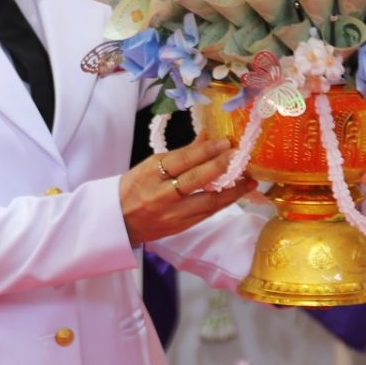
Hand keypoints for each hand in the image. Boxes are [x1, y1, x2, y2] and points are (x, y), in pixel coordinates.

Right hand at [119, 138, 257, 245]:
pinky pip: (206, 213)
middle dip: (222, 167)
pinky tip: (235, 194)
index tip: (226, 142)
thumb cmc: (133, 188)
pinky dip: (222, 203)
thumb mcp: (150, 165)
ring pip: (207, 201)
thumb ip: (181, 154)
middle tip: (241, 157)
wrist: (116, 222)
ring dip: (231, 191)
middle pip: (196, 180)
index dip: (206, 150)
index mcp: (151, 173)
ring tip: (249, 180)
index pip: (182, 160)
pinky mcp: (179, 227)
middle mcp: (161, 194)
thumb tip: (207, 136)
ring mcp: (171, 214)